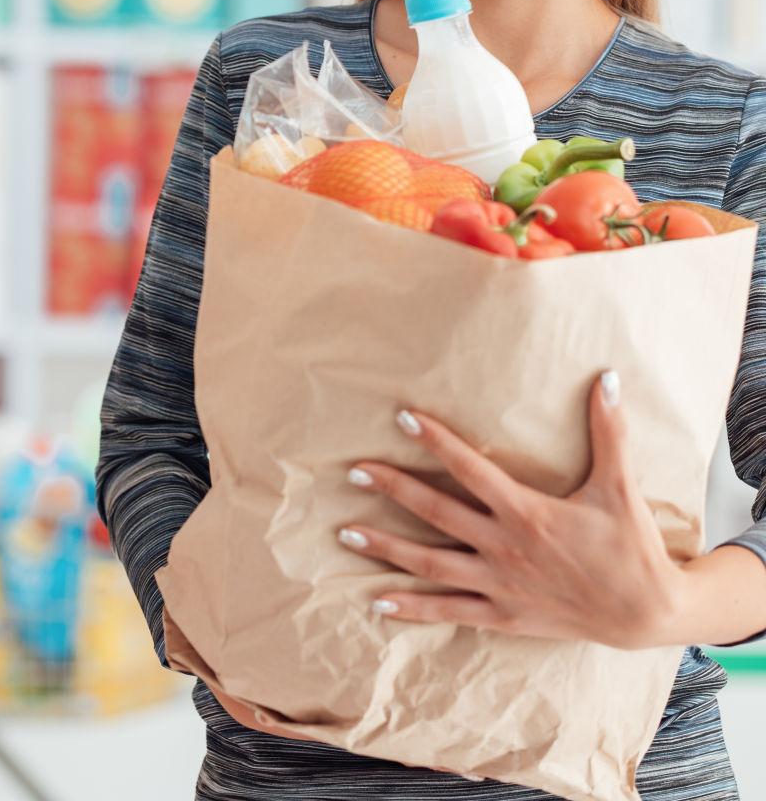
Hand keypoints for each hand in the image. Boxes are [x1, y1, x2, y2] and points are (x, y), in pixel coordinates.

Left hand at [338, 370, 683, 650]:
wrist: (646, 613)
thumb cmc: (632, 547)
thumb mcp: (620, 486)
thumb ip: (609, 431)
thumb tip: (607, 378)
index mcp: (526, 512)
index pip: (469, 467)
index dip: (434, 440)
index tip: (402, 417)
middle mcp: (504, 547)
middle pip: (435, 511)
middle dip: (392, 487)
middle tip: (355, 469)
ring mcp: (499, 584)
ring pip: (430, 563)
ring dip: (386, 547)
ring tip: (347, 533)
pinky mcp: (502, 615)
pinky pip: (449, 611)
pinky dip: (411, 608)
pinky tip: (378, 601)